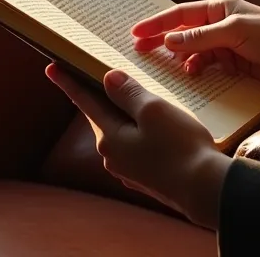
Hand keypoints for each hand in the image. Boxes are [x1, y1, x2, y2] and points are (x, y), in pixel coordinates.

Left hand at [45, 64, 230, 228]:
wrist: (208, 192)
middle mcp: (112, 156)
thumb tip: (107, 78)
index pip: (84, 101)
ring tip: (136, 98)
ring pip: (122, 132)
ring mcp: (129, 169)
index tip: (51, 67)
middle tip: (100, 76)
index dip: (69, 81)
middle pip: (103, 116)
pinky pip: (137, 145)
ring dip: (125, 115)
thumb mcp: (153, 110)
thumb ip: (127, 93)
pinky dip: (140, 131)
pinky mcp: (147, 176)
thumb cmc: (180, 148)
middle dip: (102, 97)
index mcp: (109, 138)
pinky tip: (155, 127)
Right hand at [131, 0, 259, 92]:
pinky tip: (193, 75)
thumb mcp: (236, 32)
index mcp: (220, 10)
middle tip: (139, 51)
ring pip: (192, 52)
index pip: (180, 14)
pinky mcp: (232, 66)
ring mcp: (225, 47)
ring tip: (169, 68)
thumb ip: (201, 37)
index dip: (157, 23)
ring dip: (181, 59)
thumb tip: (168, 41)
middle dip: (161, 41)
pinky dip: (198, 71)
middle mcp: (219, 26)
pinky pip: (206, 67)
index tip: (135, 33)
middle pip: (182, 33)